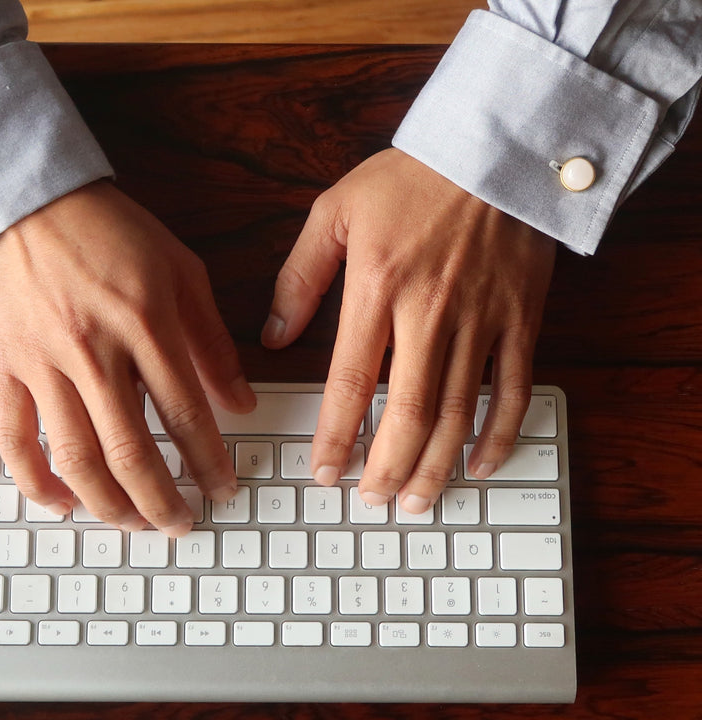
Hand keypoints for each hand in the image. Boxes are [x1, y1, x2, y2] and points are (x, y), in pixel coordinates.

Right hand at [0, 180, 254, 535]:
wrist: (23, 201)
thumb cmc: (107, 231)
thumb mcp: (179, 270)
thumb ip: (211, 340)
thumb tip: (241, 402)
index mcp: (145, 323)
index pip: (186, 414)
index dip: (208, 462)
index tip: (221, 488)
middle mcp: (93, 350)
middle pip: (130, 450)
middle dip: (160, 500)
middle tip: (180, 524)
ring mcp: (43, 362)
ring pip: (75, 456)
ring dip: (107, 503)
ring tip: (131, 524)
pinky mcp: (3, 367)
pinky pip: (14, 438)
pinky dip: (34, 480)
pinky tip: (60, 503)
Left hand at [262, 148, 555, 512]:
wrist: (496, 144)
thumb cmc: (411, 177)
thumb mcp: (335, 210)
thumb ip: (300, 276)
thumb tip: (274, 336)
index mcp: (377, 288)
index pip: (350, 383)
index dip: (336, 435)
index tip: (325, 471)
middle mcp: (429, 313)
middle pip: (407, 413)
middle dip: (386, 467)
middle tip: (370, 499)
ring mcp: (481, 320)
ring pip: (458, 412)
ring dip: (436, 465)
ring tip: (416, 500)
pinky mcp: (521, 319)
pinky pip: (513, 389)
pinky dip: (500, 432)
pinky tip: (480, 464)